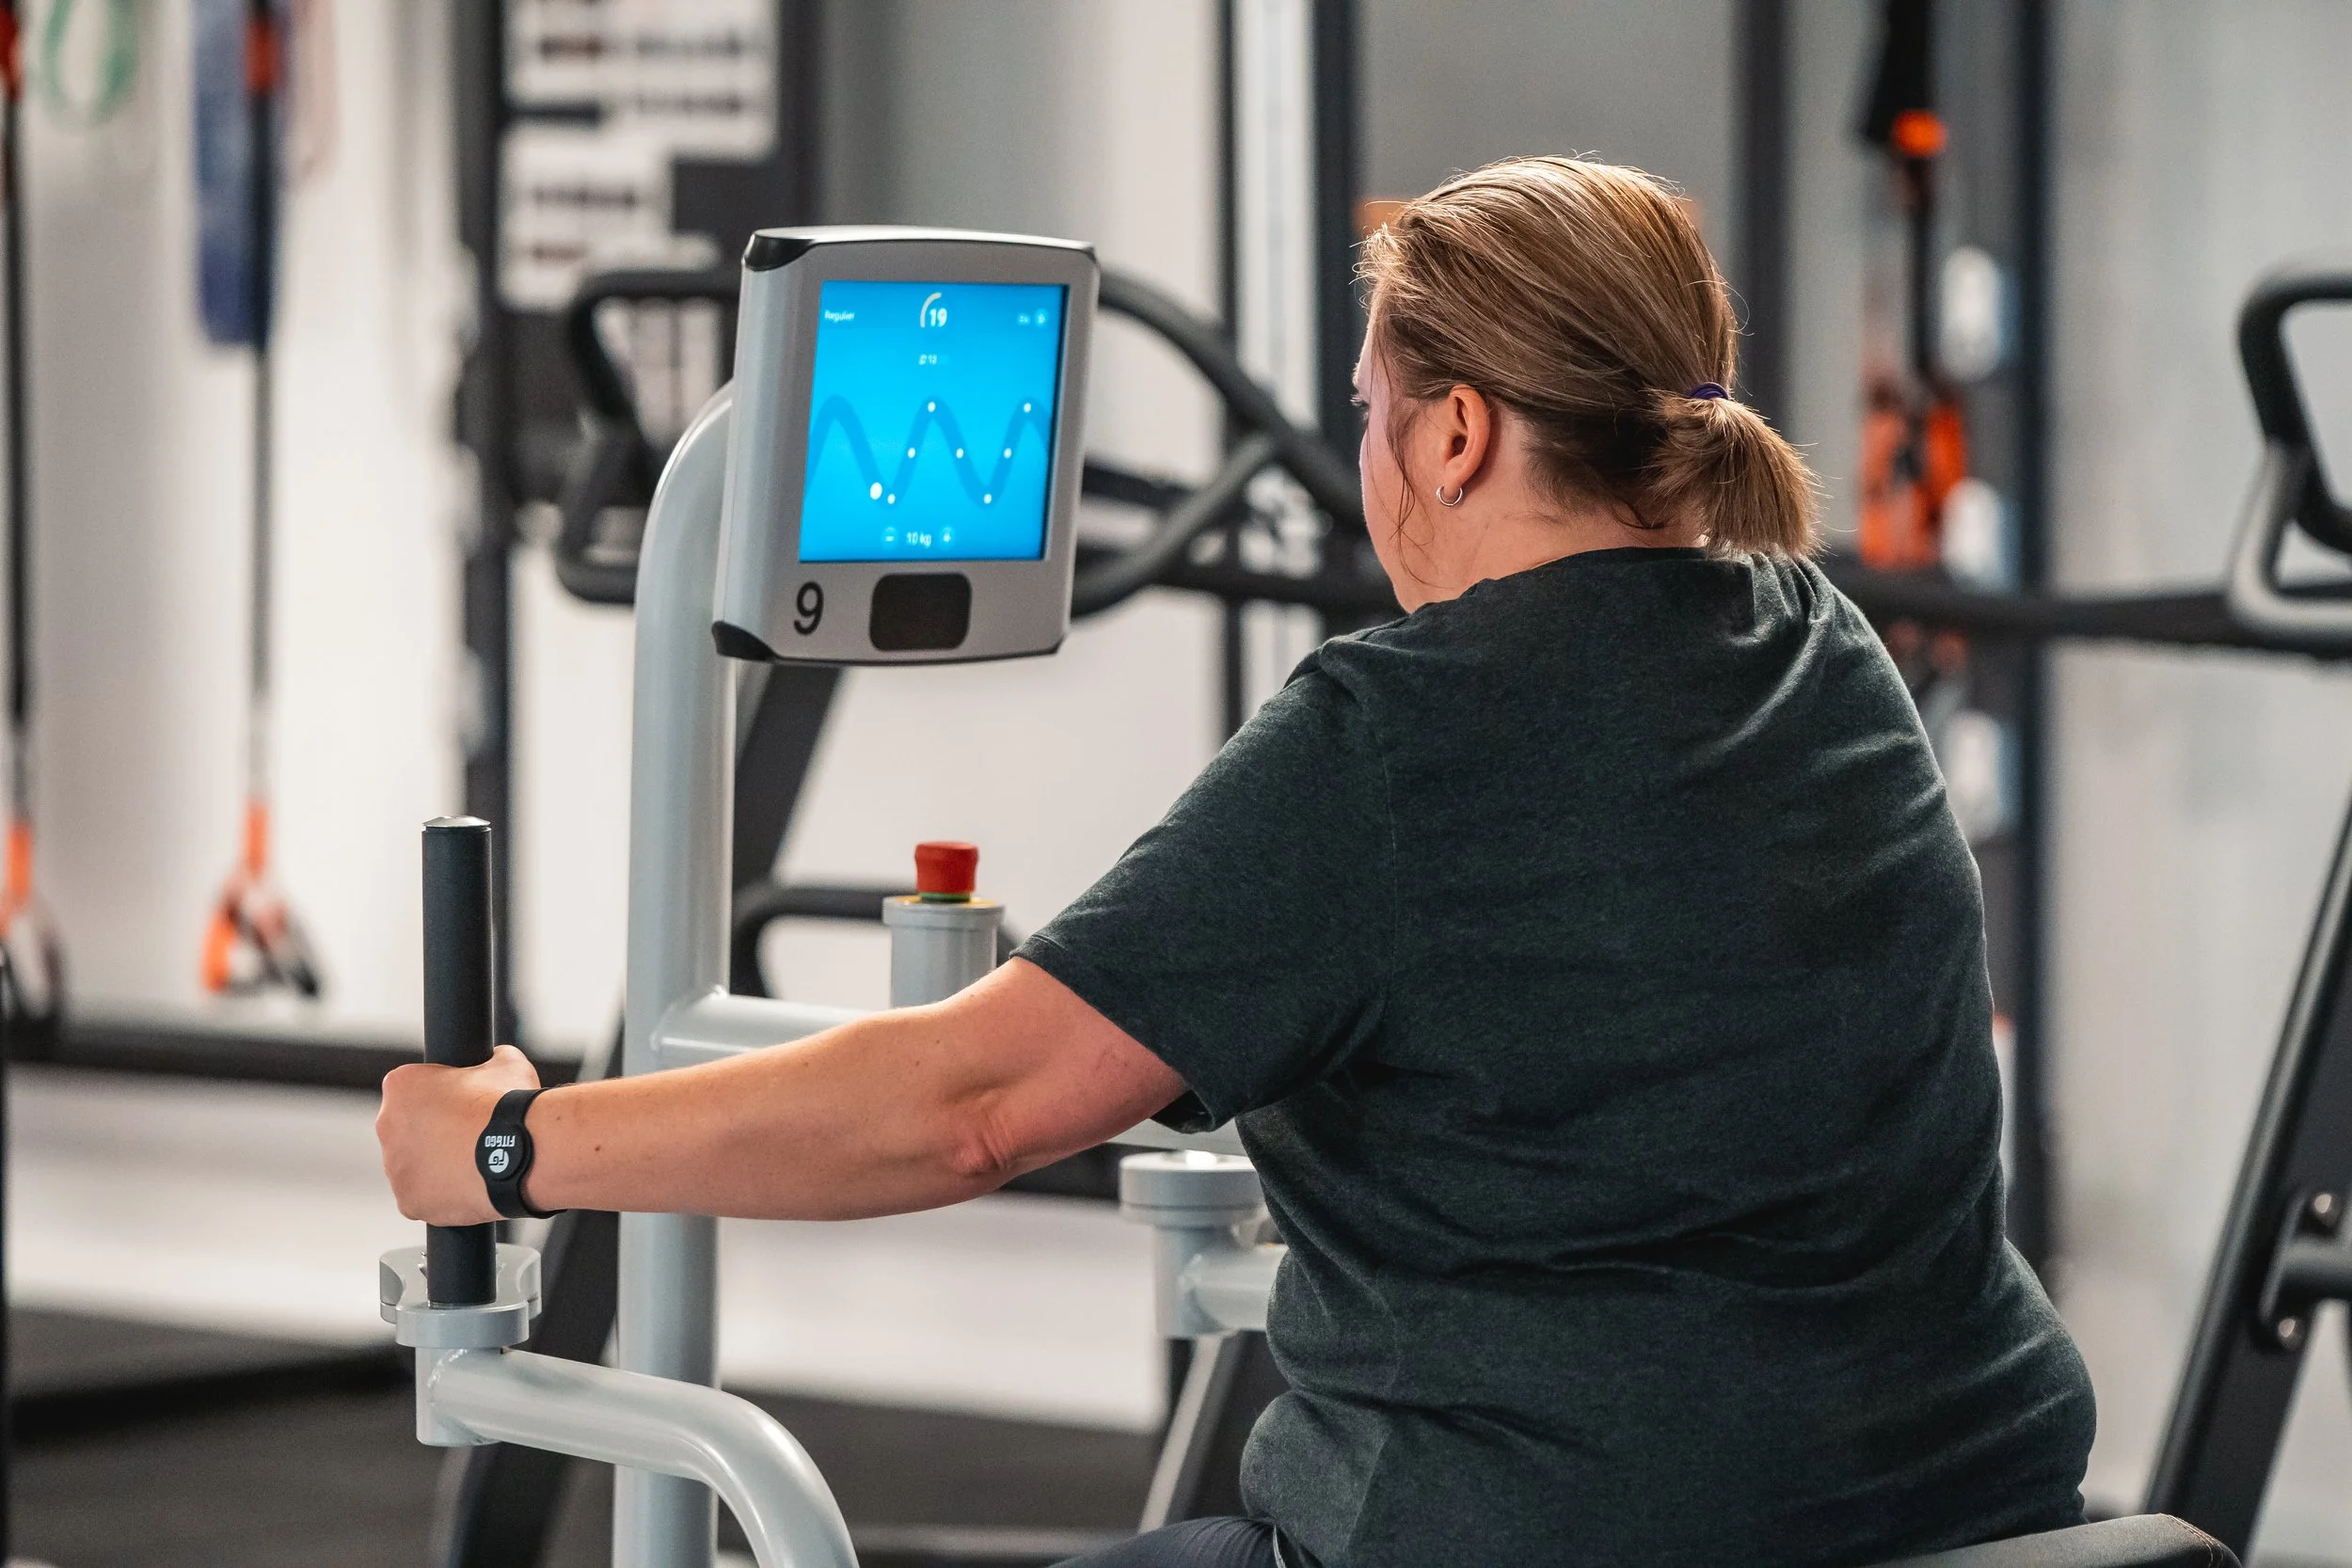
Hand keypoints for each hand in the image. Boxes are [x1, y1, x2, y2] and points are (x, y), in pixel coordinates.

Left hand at [377, 1044, 541, 1224]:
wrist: (521, 1153)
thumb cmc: (509, 1106)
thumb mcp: (505, 1062)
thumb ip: (488, 1059)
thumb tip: (495, 1060)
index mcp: (402, 1085)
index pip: (412, 1087)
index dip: (441, 1094)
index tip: (463, 1103)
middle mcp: (387, 1125)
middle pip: (407, 1128)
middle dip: (433, 1131)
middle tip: (469, 1134)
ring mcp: (395, 1167)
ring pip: (413, 1165)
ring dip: (436, 1163)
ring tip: (474, 1162)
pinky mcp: (408, 1201)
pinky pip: (422, 1197)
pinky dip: (442, 1193)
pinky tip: (469, 1184)